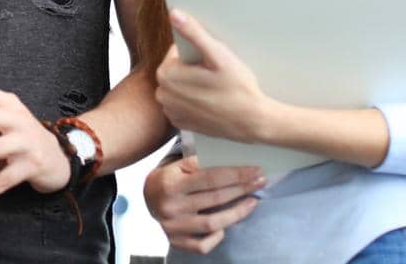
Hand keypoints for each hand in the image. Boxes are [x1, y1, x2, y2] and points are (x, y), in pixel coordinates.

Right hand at [143, 155, 263, 253]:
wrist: (145, 201)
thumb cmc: (167, 179)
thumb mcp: (175, 165)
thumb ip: (197, 163)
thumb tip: (232, 159)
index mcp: (170, 183)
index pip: (210, 177)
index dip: (236, 174)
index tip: (255, 170)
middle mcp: (171, 206)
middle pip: (215, 198)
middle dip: (241, 189)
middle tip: (260, 181)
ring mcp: (173, 227)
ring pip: (213, 223)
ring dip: (237, 212)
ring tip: (252, 202)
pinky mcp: (175, 242)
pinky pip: (202, 245)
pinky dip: (216, 237)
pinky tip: (226, 227)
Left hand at [155, 10, 274, 142]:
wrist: (252, 122)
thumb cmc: (238, 88)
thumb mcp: (218, 55)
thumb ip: (194, 33)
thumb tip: (175, 14)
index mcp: (166, 75)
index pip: (176, 52)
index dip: (196, 53)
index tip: (211, 62)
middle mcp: (163, 94)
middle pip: (176, 70)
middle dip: (193, 69)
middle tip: (215, 76)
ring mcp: (171, 111)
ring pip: (179, 86)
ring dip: (193, 85)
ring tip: (215, 89)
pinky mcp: (181, 123)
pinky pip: (183, 104)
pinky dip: (194, 101)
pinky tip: (211, 103)